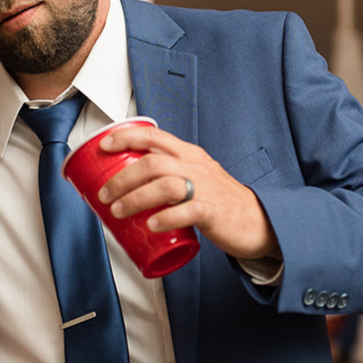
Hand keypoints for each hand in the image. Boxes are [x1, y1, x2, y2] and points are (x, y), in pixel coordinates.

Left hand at [95, 123, 278, 261]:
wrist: (258, 221)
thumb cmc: (222, 201)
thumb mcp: (196, 177)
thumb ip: (169, 175)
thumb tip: (128, 185)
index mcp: (189, 155)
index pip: (154, 137)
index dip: (126, 137)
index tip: (104, 146)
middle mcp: (196, 166)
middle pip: (152, 162)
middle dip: (122, 178)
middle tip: (105, 195)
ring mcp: (205, 188)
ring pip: (165, 184)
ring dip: (136, 198)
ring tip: (119, 211)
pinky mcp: (213, 211)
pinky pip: (187, 211)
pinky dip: (166, 218)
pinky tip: (152, 225)